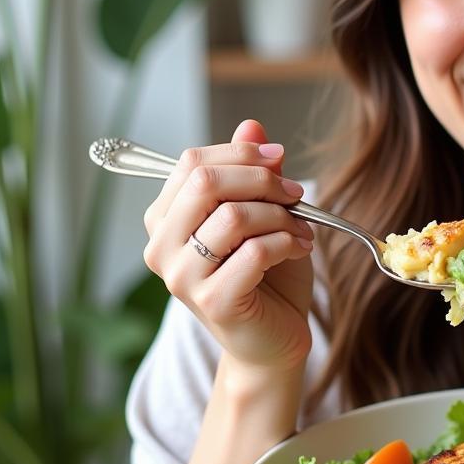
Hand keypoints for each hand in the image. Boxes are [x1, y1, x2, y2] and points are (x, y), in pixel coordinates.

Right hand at [143, 119, 315, 374]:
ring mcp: (182, 278)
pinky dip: (288, 242)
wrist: (274, 339)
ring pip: (234, 216)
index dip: (240, 153)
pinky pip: (255, 252)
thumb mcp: (262, 214)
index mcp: (164, 220)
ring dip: (281, 215)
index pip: (192, 163)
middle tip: (296, 193)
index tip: (279, 160)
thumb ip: (251, 172)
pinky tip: (301, 248)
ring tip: (302, 227)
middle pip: (206, 183)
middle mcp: (161, 247)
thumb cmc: (266, 276)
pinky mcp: (213, 302)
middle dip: (261, 180)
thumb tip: (252, 125)